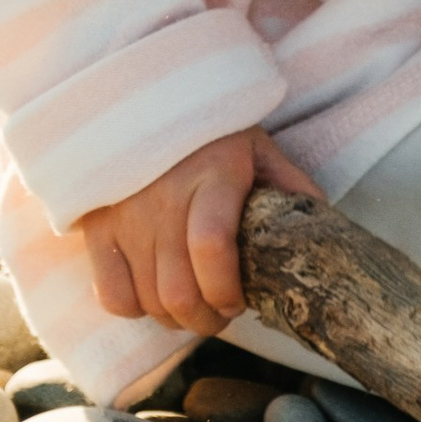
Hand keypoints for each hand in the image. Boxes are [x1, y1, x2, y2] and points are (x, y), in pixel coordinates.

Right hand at [77, 126, 321, 334]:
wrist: (150, 101)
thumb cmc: (216, 136)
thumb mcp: (261, 150)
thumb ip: (291, 189)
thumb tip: (323, 235)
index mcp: (215, 174)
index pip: (211, 246)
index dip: (225, 290)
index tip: (239, 302)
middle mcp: (165, 195)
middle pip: (178, 289)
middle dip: (206, 319)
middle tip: (220, 314)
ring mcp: (126, 213)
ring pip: (148, 299)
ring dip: (176, 320)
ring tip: (194, 307)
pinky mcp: (98, 227)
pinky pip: (111, 295)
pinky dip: (135, 309)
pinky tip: (154, 294)